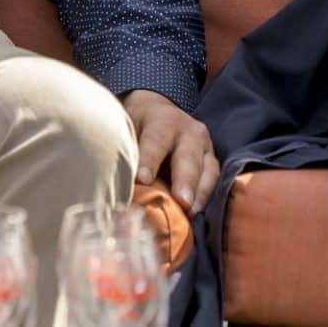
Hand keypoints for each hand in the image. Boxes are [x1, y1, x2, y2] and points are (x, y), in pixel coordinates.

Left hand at [120, 90, 218, 212]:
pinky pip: (213, 179)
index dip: (149, 160)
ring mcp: (203, 146)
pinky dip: (206, 197)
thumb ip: (125, 152)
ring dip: (199, 193)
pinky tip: (196, 215)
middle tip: (181, 202)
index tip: (142, 179)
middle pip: (187, 157)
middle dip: (185, 180)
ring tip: (191, 214)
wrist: (157, 113)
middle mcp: (187, 131)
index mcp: (161, 120)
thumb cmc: (137, 127)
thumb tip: (113, 184)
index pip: (155, 140)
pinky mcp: (211, 161)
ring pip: (206, 169)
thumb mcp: (127, 130)